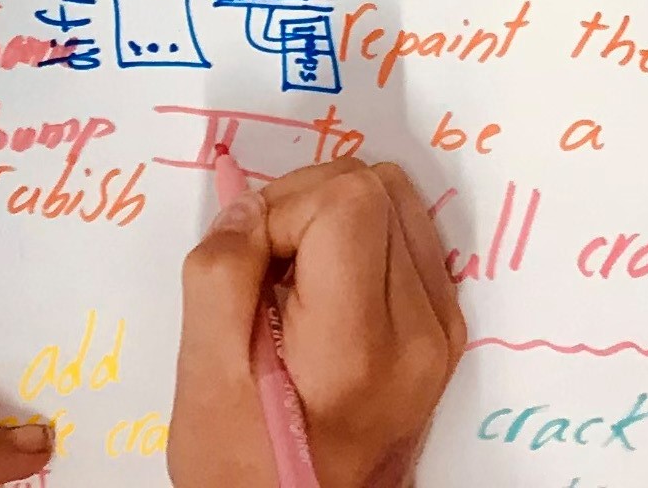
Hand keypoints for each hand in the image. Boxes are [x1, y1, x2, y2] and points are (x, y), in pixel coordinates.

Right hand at [172, 159, 465, 487]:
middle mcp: (420, 333)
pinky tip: (326, 288)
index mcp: (360, 344)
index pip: (349, 198)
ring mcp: (441, 332)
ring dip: (336, 218)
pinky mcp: (444, 333)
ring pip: (399, 203)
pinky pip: (411, 240)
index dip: (284, 208)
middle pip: (379, 188)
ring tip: (294, 279)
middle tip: (266, 267)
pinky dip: (363, 242)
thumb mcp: (204, 374)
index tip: (251, 263)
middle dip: (308, 204)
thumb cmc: (243, 462)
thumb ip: (219, 273)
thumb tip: (248, 206)